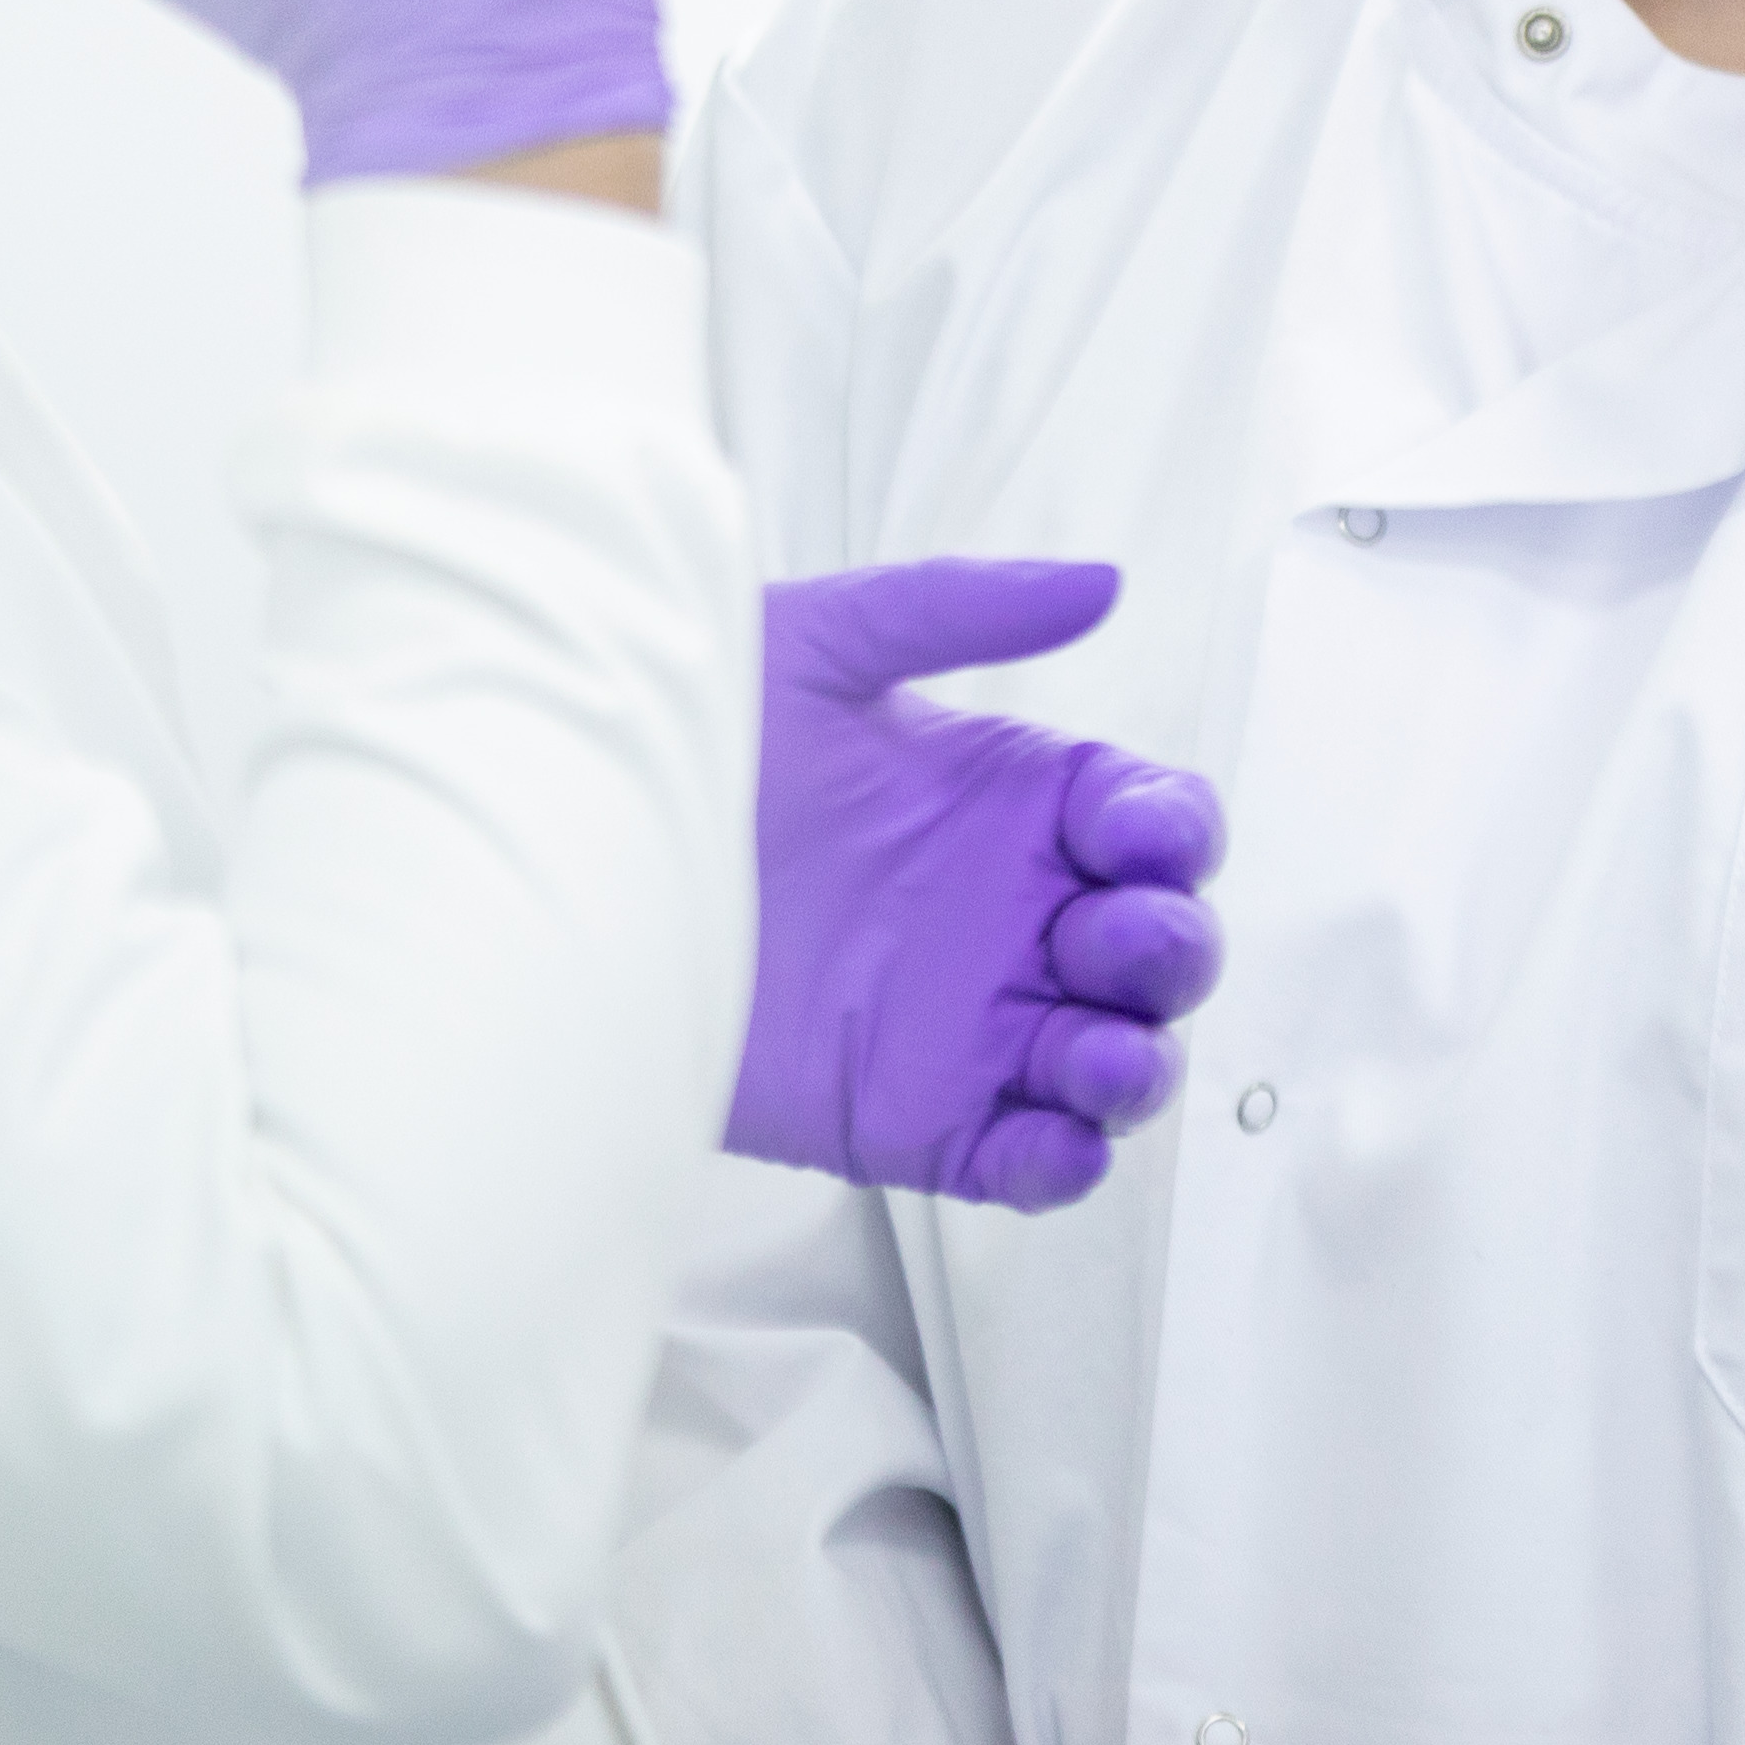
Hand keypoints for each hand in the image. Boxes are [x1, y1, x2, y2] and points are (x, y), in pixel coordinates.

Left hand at [735, 560, 1227, 1211]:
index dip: (1173, 831)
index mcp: (1016, 801)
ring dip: (1136, 1064)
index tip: (1137, 835)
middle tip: (1113, 936)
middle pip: (1159, 949)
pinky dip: (1063, 1162)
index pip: (1153, 822)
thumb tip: (1099, 582)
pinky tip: (1055, 1138)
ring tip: (1099, 1054)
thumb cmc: (688, 744)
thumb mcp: (819, 644)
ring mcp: (973, 1022)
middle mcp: (1013, 914)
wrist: (571, 871)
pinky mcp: (917, 1116)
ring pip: (1114, 1061)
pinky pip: (1026, 1159)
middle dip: (1171, 948)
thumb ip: (960, 607)